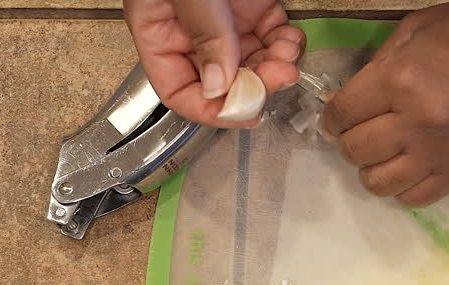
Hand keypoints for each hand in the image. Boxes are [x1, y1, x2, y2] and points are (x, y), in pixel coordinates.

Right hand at [125, 0, 305, 126]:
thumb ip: (203, 31)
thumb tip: (218, 86)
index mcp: (158, 27)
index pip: (177, 89)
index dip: (209, 109)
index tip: (242, 111)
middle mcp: (191, 29)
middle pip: (222, 82)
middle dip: (255, 85)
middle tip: (278, 77)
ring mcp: (225, 18)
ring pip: (253, 64)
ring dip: (275, 67)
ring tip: (288, 53)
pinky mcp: (254, 5)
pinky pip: (272, 39)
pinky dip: (286, 45)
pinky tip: (291, 37)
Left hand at [320, 0, 448, 206]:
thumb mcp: (424, 27)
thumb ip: (384, 62)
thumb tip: (356, 95)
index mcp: (401, 79)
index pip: (341, 115)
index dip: (332, 116)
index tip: (339, 114)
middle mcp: (416, 124)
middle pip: (355, 151)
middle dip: (350, 139)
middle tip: (363, 127)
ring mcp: (442, 156)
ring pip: (379, 183)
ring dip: (373, 167)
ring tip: (385, 151)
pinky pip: (415, 199)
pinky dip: (403, 187)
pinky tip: (410, 167)